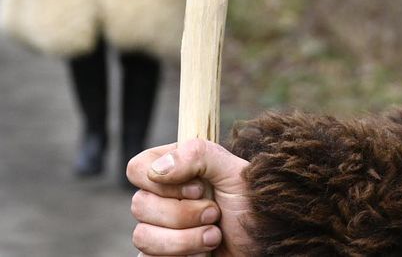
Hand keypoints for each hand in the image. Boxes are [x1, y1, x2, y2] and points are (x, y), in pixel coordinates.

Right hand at [126, 139, 256, 254]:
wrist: (263, 244)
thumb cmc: (250, 206)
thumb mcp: (234, 171)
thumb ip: (198, 154)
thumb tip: (157, 168)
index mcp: (174, 171)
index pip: (138, 168)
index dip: (164, 182)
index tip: (198, 188)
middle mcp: (161, 199)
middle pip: (139, 205)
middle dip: (183, 214)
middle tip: (214, 213)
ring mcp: (158, 230)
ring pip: (143, 236)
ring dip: (185, 239)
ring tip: (214, 236)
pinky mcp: (160, 256)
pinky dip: (183, 256)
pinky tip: (203, 254)